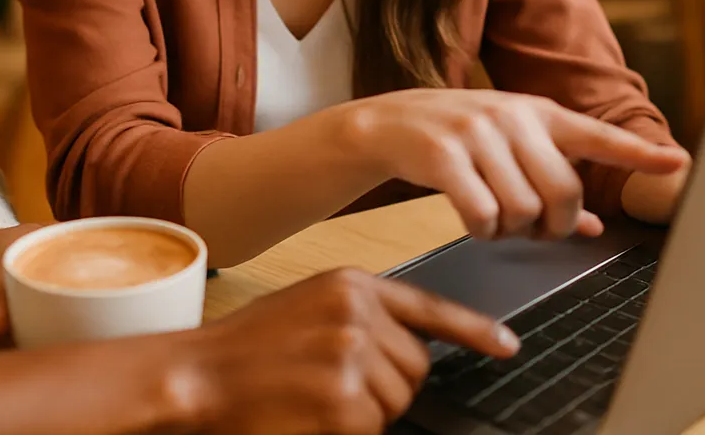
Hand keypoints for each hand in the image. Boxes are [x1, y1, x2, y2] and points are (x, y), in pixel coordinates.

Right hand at [181, 268, 518, 433]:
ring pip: (397, 401)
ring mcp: (354, 357)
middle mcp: (360, 315)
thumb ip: (359, 317)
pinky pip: (373, 428)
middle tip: (331, 385)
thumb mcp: (308, 307)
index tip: (507, 346)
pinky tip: (309, 415)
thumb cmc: (245, 348)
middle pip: (416, 368)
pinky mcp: (346, 402)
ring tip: (313, 398)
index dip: (474, 331)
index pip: (430, 308)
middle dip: (387, 386)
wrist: (196, 375)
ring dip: (366, 412)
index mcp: (352, 285)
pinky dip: (348, 430)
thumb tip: (410, 349)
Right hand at [334, 90, 687, 241]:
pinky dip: (482, 231)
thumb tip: (595, 224)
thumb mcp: (505, 149)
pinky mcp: (444, 154)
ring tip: (494, 218)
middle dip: (553, 226)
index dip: (638, 153)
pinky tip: (473, 220)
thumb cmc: (455, 142)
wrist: (385, 125)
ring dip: (511, 232)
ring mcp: (477, 132)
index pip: (597, 135)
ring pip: (523, 211)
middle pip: (563, 194)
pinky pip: (484, 216)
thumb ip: (549, 179)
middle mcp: (512, 117)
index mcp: (536, 113)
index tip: (678, 163)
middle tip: (533, 228)